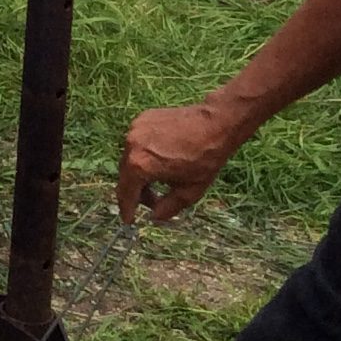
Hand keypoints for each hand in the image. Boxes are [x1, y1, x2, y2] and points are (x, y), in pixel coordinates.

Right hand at [118, 99, 241, 222]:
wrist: (215, 124)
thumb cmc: (205, 160)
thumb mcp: (189, 192)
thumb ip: (167, 208)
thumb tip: (153, 216)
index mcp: (140, 166)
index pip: (126, 193)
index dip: (127, 209)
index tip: (129, 221)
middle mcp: (131, 146)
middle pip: (125, 175)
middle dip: (136, 192)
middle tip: (152, 202)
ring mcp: (134, 130)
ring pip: (130, 158)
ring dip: (140, 172)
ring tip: (159, 179)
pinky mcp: (141, 119)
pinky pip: (136, 143)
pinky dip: (143, 154)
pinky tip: (161, 159)